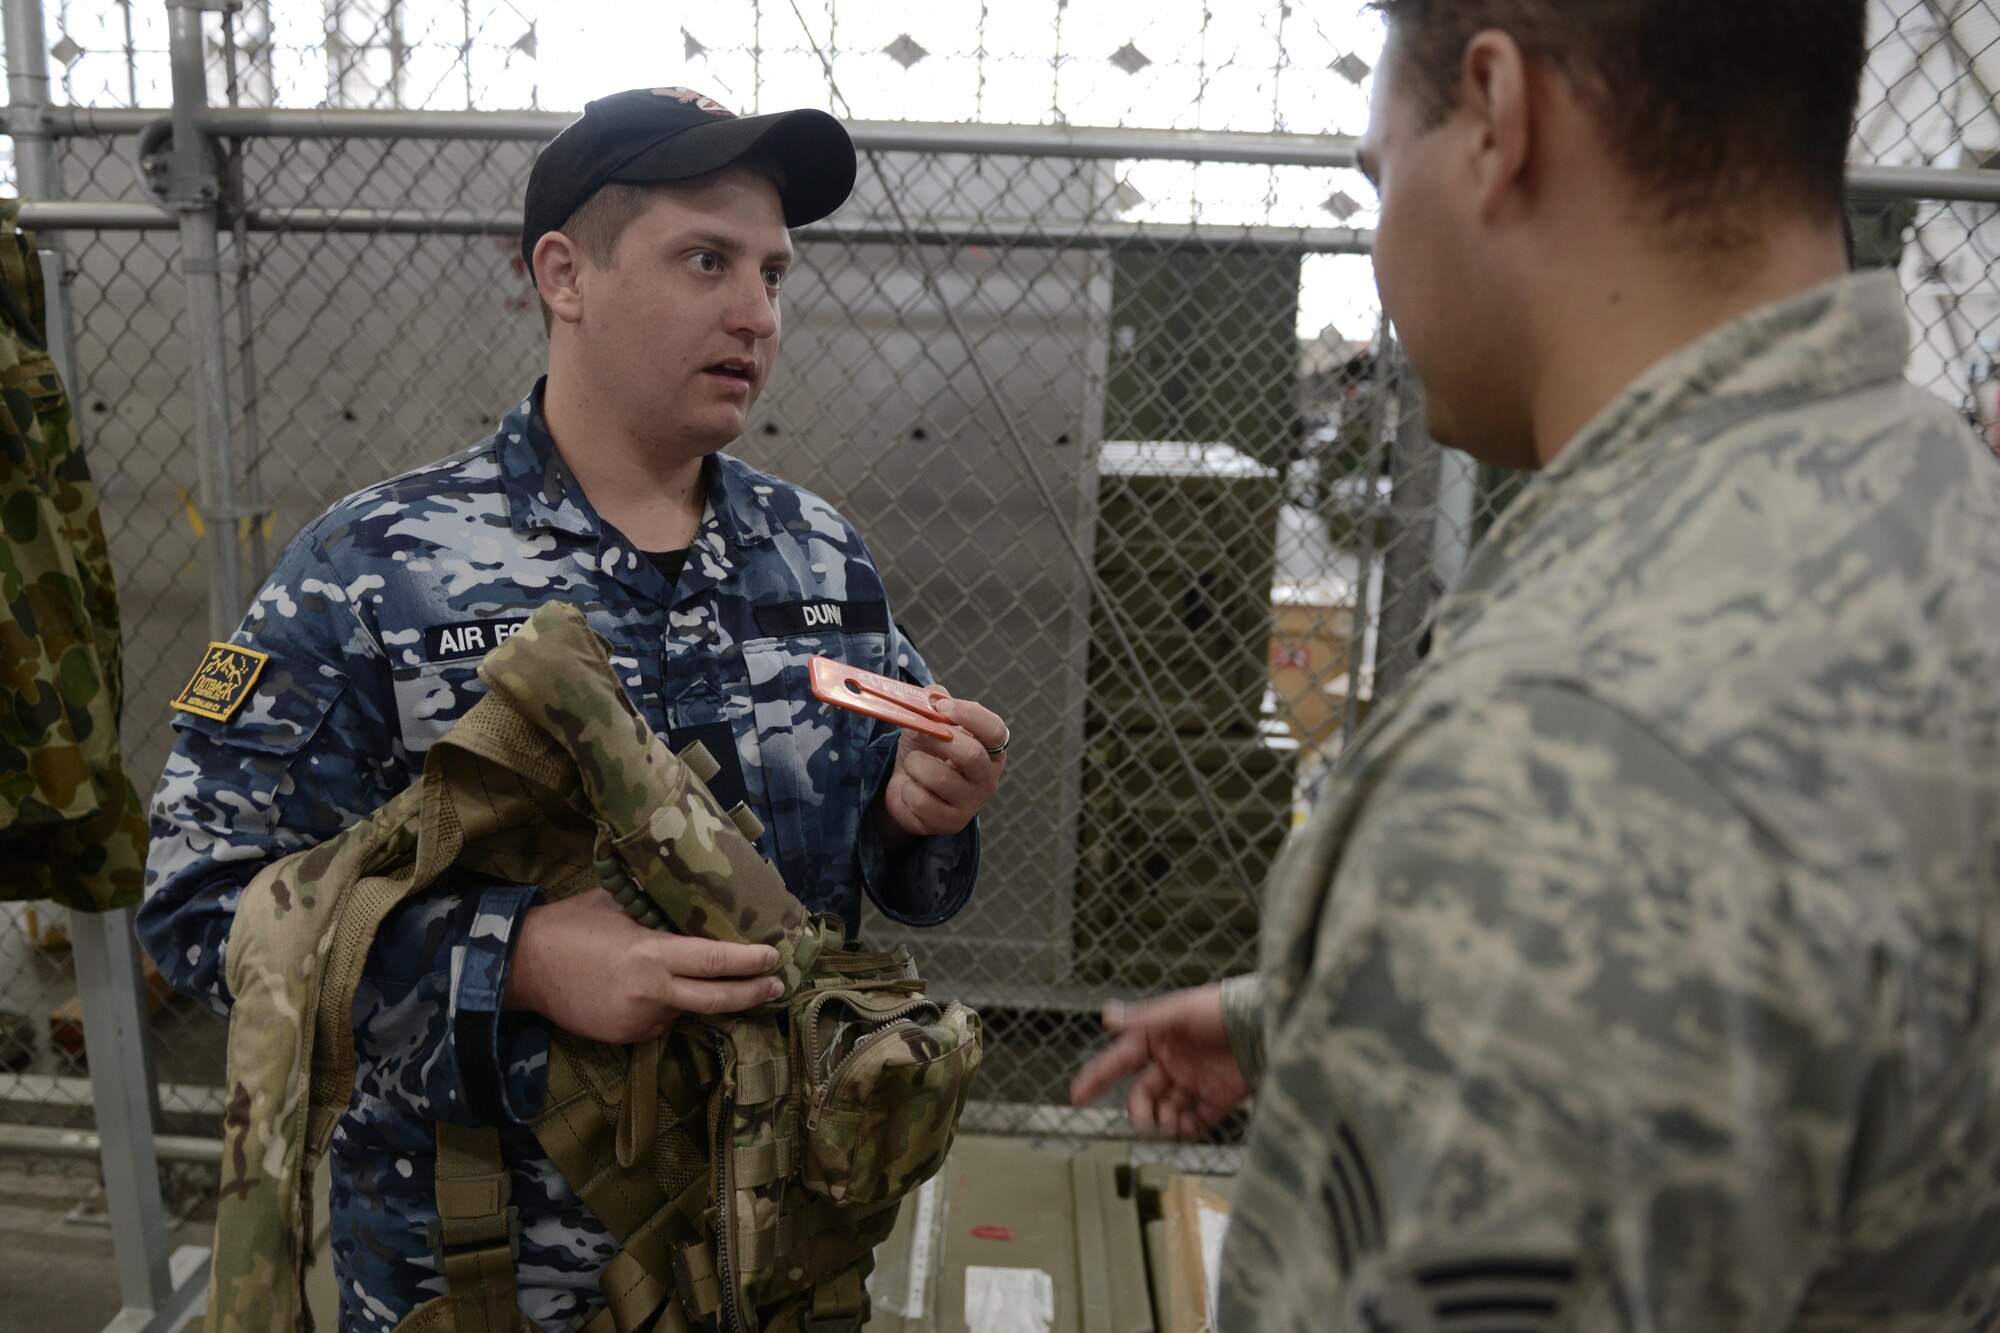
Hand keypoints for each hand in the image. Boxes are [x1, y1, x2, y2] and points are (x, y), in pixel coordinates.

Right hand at [503, 887, 782, 1043]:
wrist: (523, 968)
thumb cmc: (570, 925)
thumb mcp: (615, 901)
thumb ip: (653, 899)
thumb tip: (685, 881)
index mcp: (651, 954)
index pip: (715, 960)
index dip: (749, 962)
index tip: (774, 957)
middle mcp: (650, 993)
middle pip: (717, 1000)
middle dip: (752, 993)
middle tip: (776, 985)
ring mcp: (637, 1020)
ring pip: (685, 1011)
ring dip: (695, 997)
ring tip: (688, 976)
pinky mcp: (625, 1037)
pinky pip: (659, 1022)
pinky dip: (663, 1007)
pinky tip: (644, 989)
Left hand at [880, 692, 1008, 839]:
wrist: (906, 789)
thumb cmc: (925, 752)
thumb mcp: (927, 722)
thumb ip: (932, 702)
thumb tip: (935, 693)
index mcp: (990, 749)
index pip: (995, 730)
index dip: (969, 715)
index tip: (942, 706)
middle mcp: (988, 777)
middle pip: (971, 755)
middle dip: (939, 740)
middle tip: (920, 733)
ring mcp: (971, 803)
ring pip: (941, 778)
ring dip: (916, 764)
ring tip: (913, 764)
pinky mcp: (950, 823)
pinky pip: (922, 801)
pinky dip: (907, 790)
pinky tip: (911, 789)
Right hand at [1069, 984, 1247, 1139]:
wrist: (1268, 1025)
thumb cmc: (1224, 1008)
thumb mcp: (1181, 1010)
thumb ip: (1144, 1018)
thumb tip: (1106, 1015)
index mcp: (1159, 1037)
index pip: (1120, 1060)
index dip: (1098, 1077)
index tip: (1077, 1096)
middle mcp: (1174, 1060)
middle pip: (1143, 1092)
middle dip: (1138, 1108)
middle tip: (1142, 1121)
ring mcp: (1196, 1080)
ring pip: (1166, 1108)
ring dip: (1161, 1119)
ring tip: (1169, 1122)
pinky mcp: (1219, 1096)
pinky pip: (1197, 1120)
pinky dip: (1188, 1128)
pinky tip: (1185, 1128)